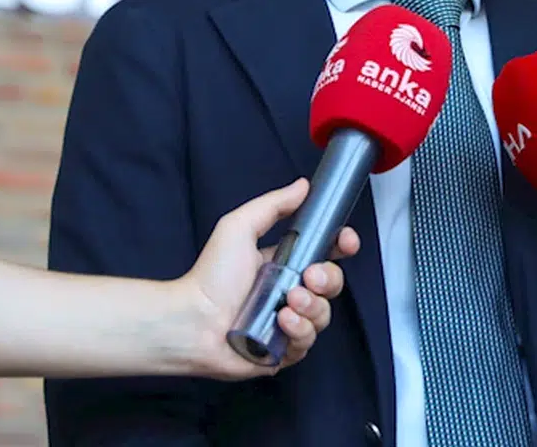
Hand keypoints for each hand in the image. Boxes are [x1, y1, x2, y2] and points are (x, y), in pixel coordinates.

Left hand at [178, 179, 360, 379]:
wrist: (191, 321)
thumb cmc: (209, 277)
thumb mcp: (240, 228)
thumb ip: (273, 205)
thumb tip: (302, 186)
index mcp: (284, 264)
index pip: (326, 253)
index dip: (341, 246)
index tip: (345, 240)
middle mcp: (289, 293)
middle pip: (332, 284)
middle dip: (328, 279)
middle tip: (308, 277)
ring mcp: (288, 323)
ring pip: (324, 314)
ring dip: (312, 306)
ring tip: (289, 301)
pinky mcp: (283, 350)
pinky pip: (308, 342)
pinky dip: (300, 330)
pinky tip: (282, 322)